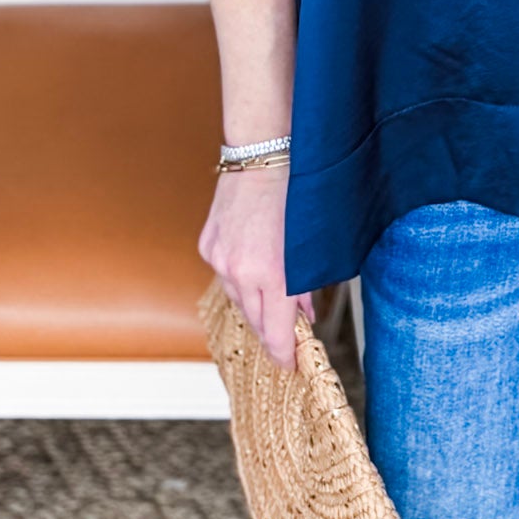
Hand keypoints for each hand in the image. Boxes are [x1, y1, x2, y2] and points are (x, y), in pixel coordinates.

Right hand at [199, 169, 313, 371]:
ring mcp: (220, 258)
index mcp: (273, 273)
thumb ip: (306, 282)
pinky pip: (224, 271)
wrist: (263, 154)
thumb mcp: (311, 242)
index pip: (275, 330)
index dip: (283, 352)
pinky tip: (252, 261)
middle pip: (254, 318)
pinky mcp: (208, 245)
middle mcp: (241, 271)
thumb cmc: (297, 192)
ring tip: (271, 292)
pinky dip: (238, 273)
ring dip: (254, 298)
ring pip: (236, 295)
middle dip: (270, 328)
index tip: (289, 365)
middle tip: (285, 333)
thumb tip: (302, 313)